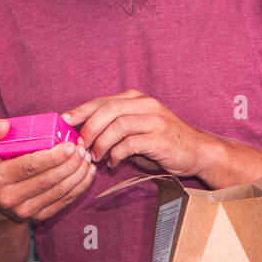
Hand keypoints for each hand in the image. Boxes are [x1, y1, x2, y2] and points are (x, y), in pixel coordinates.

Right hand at [0, 118, 95, 224]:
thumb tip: (3, 126)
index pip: (30, 166)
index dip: (53, 157)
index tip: (70, 145)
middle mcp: (10, 197)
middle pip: (48, 179)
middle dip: (70, 164)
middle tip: (82, 149)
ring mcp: (25, 210)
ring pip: (59, 191)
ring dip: (78, 174)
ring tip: (86, 158)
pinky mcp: (39, 217)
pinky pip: (64, 201)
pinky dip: (80, 186)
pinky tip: (87, 172)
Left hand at [64, 90, 211, 174]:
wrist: (196, 151)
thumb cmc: (160, 142)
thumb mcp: (135, 130)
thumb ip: (113, 129)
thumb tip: (82, 138)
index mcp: (136, 99)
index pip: (103, 101)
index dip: (81, 110)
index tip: (64, 121)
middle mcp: (145, 105)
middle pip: (108, 109)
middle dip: (89, 128)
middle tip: (80, 145)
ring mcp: (154, 120)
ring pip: (118, 125)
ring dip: (101, 143)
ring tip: (96, 156)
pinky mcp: (160, 138)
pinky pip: (130, 143)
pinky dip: (116, 154)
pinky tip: (113, 162)